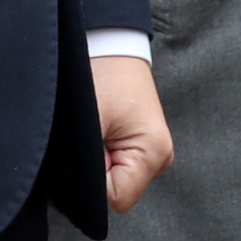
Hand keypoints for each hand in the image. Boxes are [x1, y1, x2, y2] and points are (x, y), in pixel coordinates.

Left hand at [93, 54, 173, 215]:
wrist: (111, 41)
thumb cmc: (102, 73)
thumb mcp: (89, 121)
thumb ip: (87, 165)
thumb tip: (80, 194)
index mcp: (154, 154)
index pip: (115, 199)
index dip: (91, 180)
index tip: (86, 146)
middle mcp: (160, 159)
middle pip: (117, 192)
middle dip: (94, 171)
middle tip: (89, 134)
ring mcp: (154, 154)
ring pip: (115, 179)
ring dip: (97, 161)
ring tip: (95, 127)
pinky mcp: (143, 145)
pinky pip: (117, 165)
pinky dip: (102, 153)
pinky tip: (99, 129)